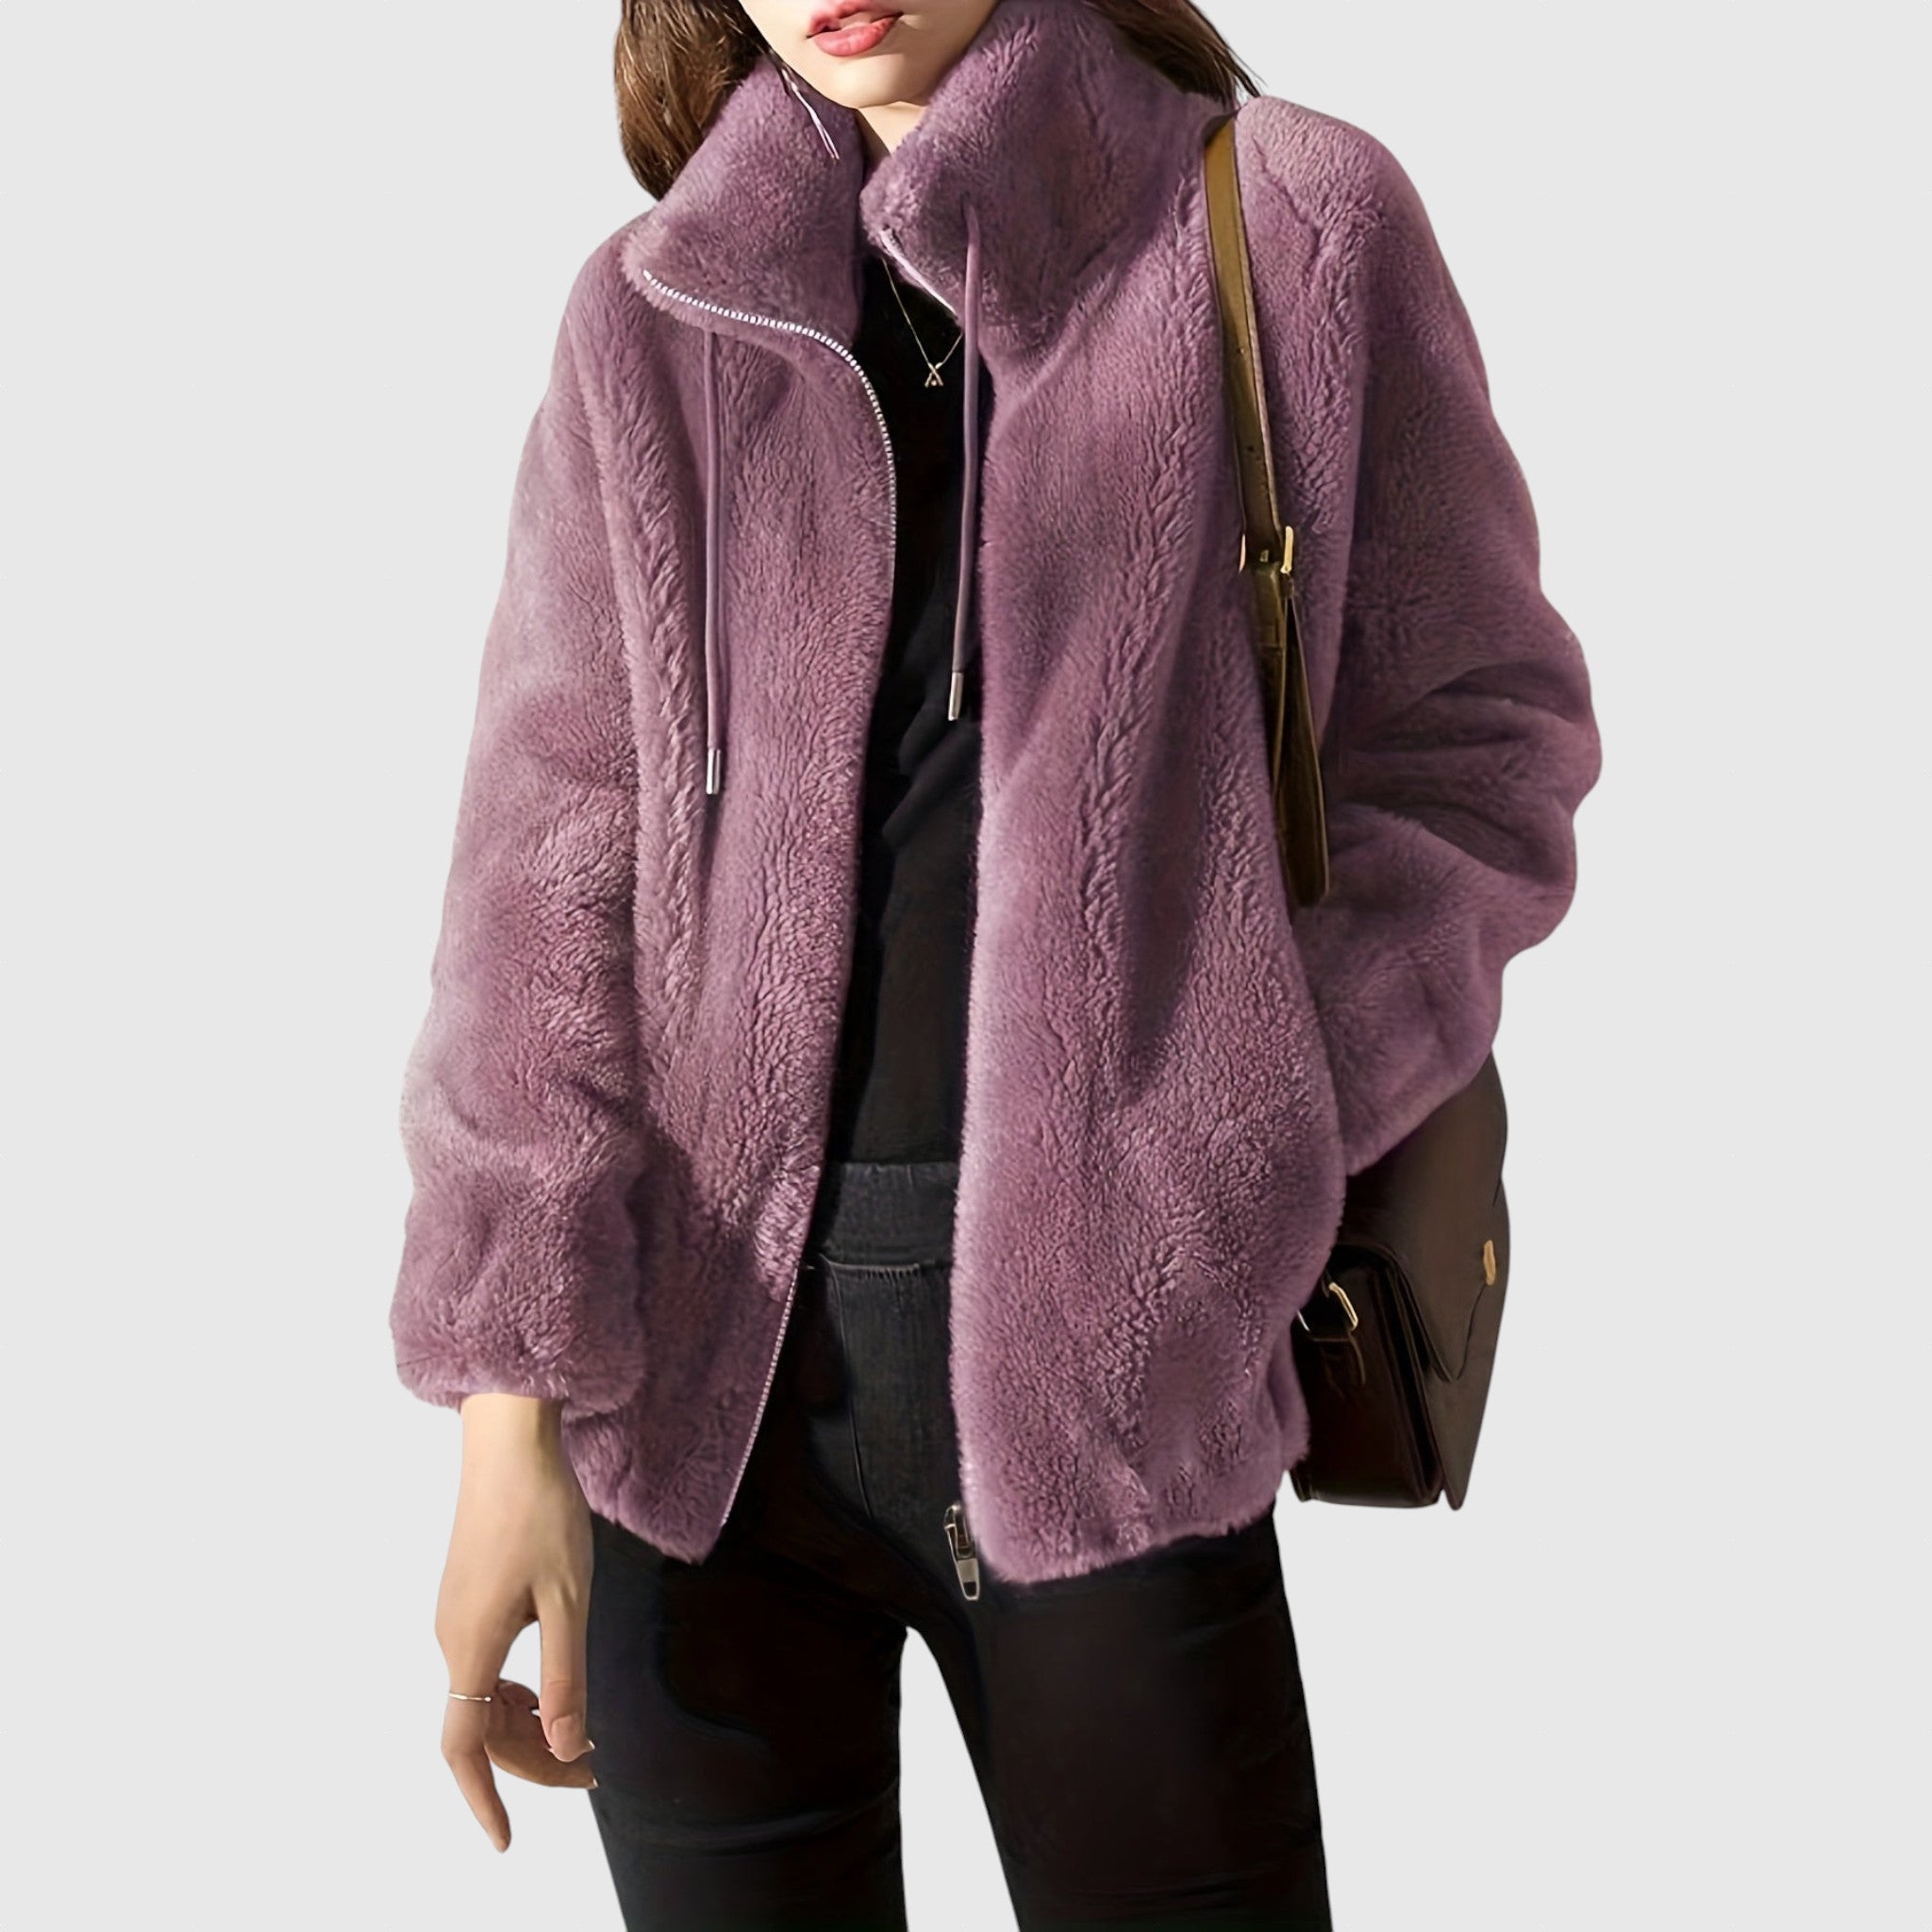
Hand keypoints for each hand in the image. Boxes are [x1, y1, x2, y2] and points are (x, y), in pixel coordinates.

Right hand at [434, 1394, 597, 1850]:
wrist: (509, 1441)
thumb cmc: (541, 1511)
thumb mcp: (569, 1599)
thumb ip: (566, 1677)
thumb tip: (566, 1746)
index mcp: (471, 1645)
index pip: (464, 1747)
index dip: (483, 1800)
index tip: (505, 1843)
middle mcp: (451, 1637)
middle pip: (482, 1728)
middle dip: (534, 1761)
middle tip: (593, 1771)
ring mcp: (454, 1616)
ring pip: (484, 1698)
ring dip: (527, 1726)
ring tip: (582, 1735)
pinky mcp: (466, 1596)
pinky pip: (484, 1666)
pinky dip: (516, 1691)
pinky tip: (552, 1684)